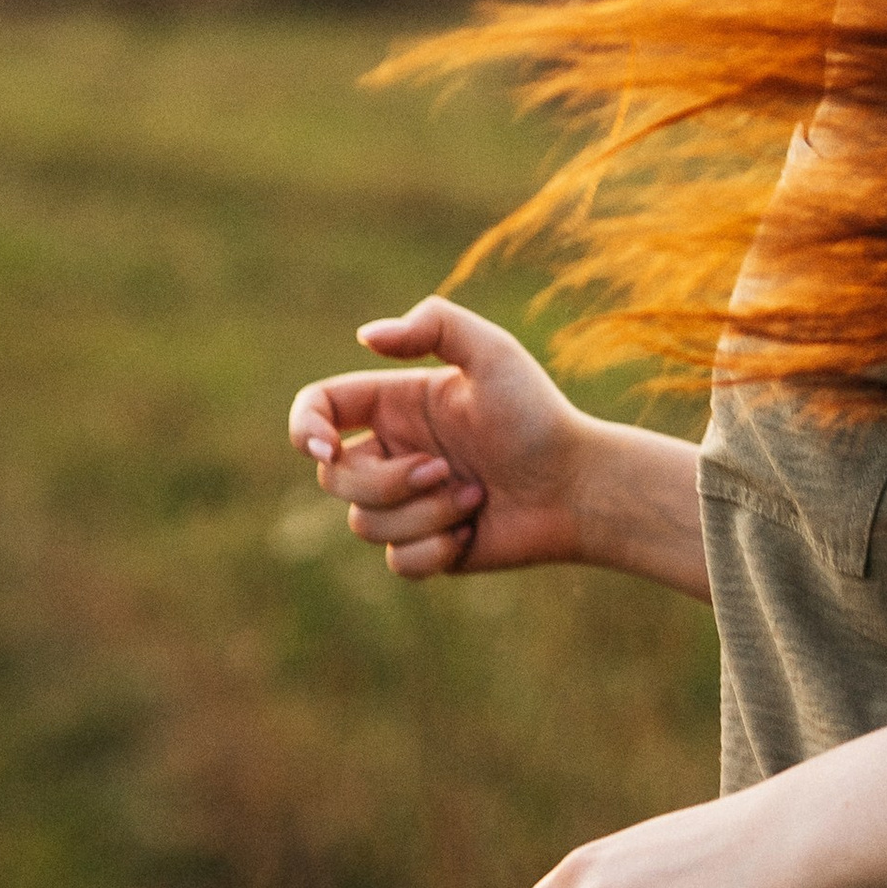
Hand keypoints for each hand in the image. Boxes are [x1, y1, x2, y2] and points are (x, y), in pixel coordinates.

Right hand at [288, 296, 591, 578]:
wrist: (581, 486)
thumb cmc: (539, 417)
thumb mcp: (494, 354)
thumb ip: (435, 324)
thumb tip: (366, 336)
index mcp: (395, 403)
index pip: (319, 408)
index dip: (305, 429)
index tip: (327, 449)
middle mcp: (393, 450)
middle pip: (333, 477)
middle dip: (386, 482)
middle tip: (445, 469)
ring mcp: (408, 502)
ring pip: (364, 524)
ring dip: (422, 515)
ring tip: (475, 499)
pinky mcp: (427, 546)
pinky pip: (397, 562)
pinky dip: (435, 551)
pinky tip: (474, 532)